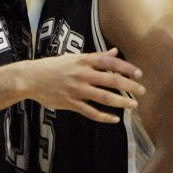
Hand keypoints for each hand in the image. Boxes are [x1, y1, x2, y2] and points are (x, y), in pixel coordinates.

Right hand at [24, 48, 144, 122]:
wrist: (30, 78)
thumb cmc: (54, 66)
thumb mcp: (75, 57)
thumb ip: (96, 57)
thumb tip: (115, 52)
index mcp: (84, 60)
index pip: (111, 63)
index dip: (127, 68)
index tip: (139, 74)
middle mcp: (83, 74)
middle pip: (111, 80)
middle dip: (129, 86)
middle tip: (142, 91)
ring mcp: (77, 90)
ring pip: (104, 97)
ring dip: (121, 102)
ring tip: (133, 105)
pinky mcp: (70, 103)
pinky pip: (90, 112)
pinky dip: (103, 117)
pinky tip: (114, 119)